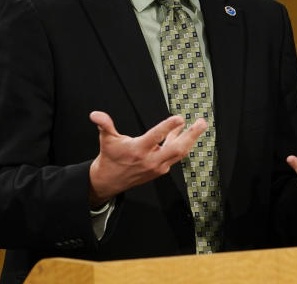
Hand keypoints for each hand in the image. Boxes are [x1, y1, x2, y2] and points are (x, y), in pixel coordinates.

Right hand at [87, 110, 207, 206]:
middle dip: (191, 135)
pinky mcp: (160, 169)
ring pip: (179, 153)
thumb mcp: (106, 139)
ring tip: (199, 125)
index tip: (179, 117)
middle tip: (202, 123)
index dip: (168, 127)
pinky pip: (174, 155)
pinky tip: (182, 132)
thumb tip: (95, 114)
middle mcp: (150, 160)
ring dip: (190, 139)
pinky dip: (180, 143)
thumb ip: (104, 125)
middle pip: (177, 148)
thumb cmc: (110, 157)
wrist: (110, 180)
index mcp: (137, 150)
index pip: (156, 137)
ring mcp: (157, 166)